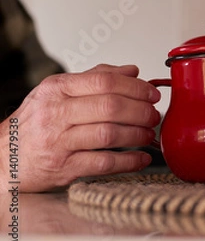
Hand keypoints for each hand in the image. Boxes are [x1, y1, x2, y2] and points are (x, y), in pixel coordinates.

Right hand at [0, 64, 160, 192]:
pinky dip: (128, 161)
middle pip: (110, 107)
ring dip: (137, 134)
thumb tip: (132, 71)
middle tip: (154, 115)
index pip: (104, 81)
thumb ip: (96, 78)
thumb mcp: (58, 92)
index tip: (152, 94)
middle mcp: (55, 113)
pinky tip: (141, 158)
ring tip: (149, 134)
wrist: (2, 158)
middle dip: (140, 111)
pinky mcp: (63, 168)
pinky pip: (104, 163)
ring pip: (109, 134)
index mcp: (57, 89)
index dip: (135, 87)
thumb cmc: (35, 124)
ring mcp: (58, 142)